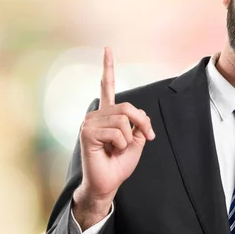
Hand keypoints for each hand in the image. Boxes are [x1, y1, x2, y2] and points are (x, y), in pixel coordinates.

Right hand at [72, 47, 154, 228]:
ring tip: (118, 149)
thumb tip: (139, 116)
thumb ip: (139, 124)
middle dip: (142, 123)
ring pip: (123, 120)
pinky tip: (110, 151)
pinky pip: (116, 132)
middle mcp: (96, 115)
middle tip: (147, 137)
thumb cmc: (119, 164)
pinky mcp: (87, 132)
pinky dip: (121, 144)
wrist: (108, 183)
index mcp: (107, 114)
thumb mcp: (137, 141)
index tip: (107, 49)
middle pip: (127, 107)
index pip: (106, 87)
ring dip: (128, 139)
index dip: (107, 68)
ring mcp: (89, 122)